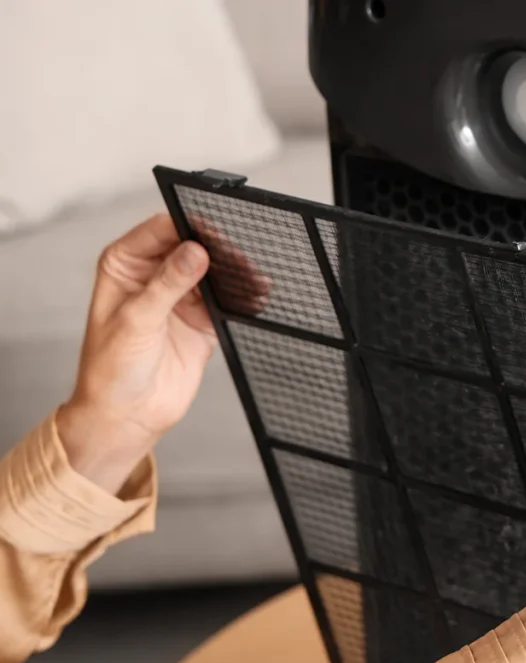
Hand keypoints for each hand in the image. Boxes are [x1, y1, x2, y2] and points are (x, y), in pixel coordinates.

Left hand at [56, 213, 266, 493]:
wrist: (128, 416)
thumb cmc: (111, 370)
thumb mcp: (137, 321)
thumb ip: (168, 283)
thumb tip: (195, 251)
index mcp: (125, 265)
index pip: (160, 230)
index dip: (186, 225)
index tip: (212, 230)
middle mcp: (153, 276)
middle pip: (192, 246)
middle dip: (217, 248)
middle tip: (239, 255)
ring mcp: (179, 297)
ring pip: (213, 270)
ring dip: (234, 271)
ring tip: (253, 275)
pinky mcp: (202, 319)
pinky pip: (227, 298)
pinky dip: (242, 295)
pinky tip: (255, 292)